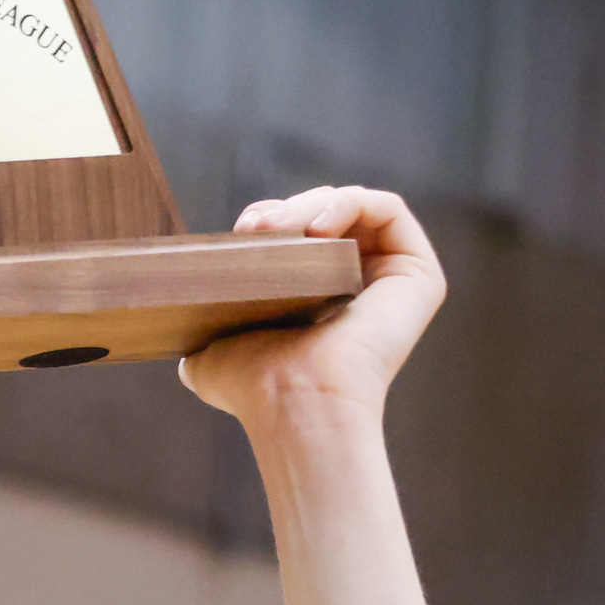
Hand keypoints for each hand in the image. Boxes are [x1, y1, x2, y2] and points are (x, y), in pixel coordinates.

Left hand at [180, 186, 446, 429]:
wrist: (290, 402)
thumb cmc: (253, 388)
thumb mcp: (209, 353)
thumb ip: (201, 334)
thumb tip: (185, 330)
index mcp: (321, 302)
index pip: (302, 235)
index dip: (271, 218)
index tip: (242, 231)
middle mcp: (362, 291)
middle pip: (326, 216)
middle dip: (287, 209)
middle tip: (255, 228)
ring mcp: (394, 283)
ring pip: (354, 209)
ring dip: (310, 205)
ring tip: (281, 230)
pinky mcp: (420, 275)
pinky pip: (389, 209)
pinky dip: (350, 203)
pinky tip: (317, 228)